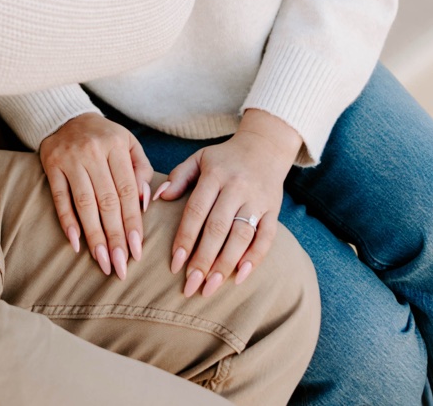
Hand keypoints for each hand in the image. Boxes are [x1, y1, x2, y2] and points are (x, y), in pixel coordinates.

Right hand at [39, 112, 153, 279]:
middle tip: (121, 266)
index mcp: (117, 146)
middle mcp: (93, 152)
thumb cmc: (106, 138)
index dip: (132, 222)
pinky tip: (76, 244)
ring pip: (84, 204)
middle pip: (106, 201)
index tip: (137, 250)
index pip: (127, 191)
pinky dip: (67, 222)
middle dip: (115, 237)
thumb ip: (141, 171)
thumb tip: (145, 204)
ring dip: (94, 237)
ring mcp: (70, 160)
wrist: (68, 117)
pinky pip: (60, 199)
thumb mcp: (130, 145)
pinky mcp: (51, 166)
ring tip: (103, 262)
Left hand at [158, 110, 299, 296]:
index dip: (185, 239)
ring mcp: (258, 199)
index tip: (175, 265)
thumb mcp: (200, 158)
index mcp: (215, 175)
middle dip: (203, 260)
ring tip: (210, 287)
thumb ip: (179, 176)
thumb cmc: (226, 157)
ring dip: (225, 264)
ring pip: (241, 235)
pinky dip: (255, 257)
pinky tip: (240, 276)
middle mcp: (237, 187)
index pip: (197, 211)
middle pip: (218, 228)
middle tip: (190, 286)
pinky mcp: (274, 208)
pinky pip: (267, 236)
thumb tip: (158, 197)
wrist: (266, 145)